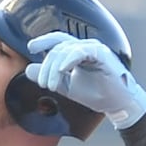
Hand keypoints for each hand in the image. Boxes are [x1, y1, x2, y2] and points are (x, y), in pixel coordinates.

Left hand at [23, 32, 145, 126]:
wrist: (117, 104)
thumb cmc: (96, 94)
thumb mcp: (67, 87)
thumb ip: (49, 77)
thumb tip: (28, 69)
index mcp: (78, 51)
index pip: (58, 41)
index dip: (43, 41)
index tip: (31, 48)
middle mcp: (85, 47)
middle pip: (58, 47)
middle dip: (47, 65)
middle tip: (44, 83)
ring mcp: (94, 49)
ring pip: (66, 49)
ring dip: (55, 67)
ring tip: (52, 84)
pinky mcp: (101, 54)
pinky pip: (81, 51)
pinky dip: (69, 59)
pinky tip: (62, 70)